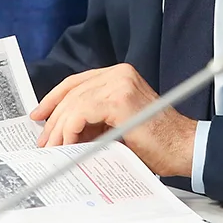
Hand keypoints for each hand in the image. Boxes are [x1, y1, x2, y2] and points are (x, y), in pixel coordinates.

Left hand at [30, 64, 196, 177]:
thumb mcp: (117, 124)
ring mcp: (120, 83)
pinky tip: (69, 145)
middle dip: (53, 119)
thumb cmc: (156, 141)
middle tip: (44, 142)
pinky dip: (70, 130)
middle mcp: (119, 73)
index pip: (77, 81)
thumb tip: (61, 130)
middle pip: (72, 92)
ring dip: (60, 129)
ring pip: (74, 102)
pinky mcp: (119, 99)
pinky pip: (81, 112)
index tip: (39, 115)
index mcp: (120, 75)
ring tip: (55, 149)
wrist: (183, 148)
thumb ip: (94, 120)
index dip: (54, 98)